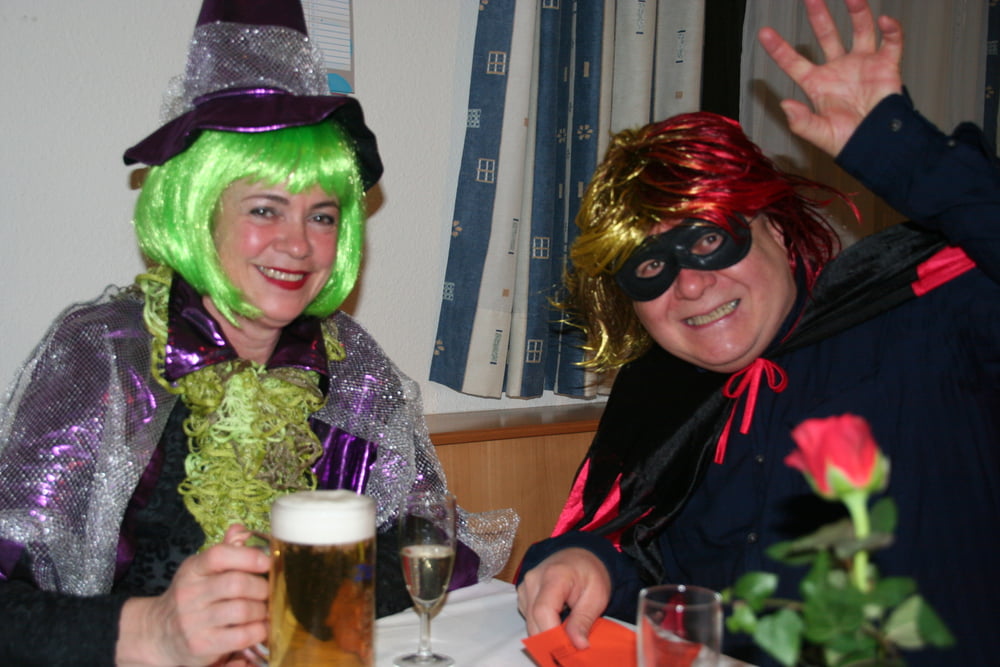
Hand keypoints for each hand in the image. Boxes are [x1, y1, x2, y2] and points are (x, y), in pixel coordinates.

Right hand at [116, 524, 270, 666]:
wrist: (159, 634)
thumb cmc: (192, 599)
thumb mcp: (200, 571)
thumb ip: (224, 552)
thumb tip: (240, 529)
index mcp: (192, 570)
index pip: (219, 556)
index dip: (248, 556)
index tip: (267, 562)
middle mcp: (189, 594)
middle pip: (236, 584)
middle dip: (262, 587)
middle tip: (270, 591)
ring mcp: (193, 622)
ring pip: (242, 610)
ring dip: (262, 610)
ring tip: (265, 609)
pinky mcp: (201, 645)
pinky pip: (241, 636)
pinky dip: (258, 630)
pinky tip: (260, 627)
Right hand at [516, 548, 610, 649]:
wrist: (580, 555)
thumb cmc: (590, 572)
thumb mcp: (596, 596)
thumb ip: (584, 620)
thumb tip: (578, 644)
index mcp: (554, 575)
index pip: (543, 611)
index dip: (552, 635)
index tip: (567, 649)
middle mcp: (533, 580)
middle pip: (534, 620)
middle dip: (551, 639)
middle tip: (571, 646)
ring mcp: (525, 586)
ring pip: (530, 622)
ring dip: (547, 633)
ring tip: (567, 629)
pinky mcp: (523, 594)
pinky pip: (529, 618)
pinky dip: (542, 625)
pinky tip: (557, 620)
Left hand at [757, 0, 903, 155]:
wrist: (878, 146)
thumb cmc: (848, 143)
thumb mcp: (819, 134)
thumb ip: (801, 121)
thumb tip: (785, 104)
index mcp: (818, 84)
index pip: (793, 62)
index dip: (779, 48)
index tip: (764, 33)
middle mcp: (839, 69)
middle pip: (827, 36)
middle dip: (819, 17)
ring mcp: (862, 65)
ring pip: (860, 30)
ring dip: (857, 12)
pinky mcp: (886, 66)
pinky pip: (891, 43)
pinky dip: (891, 31)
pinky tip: (885, 19)